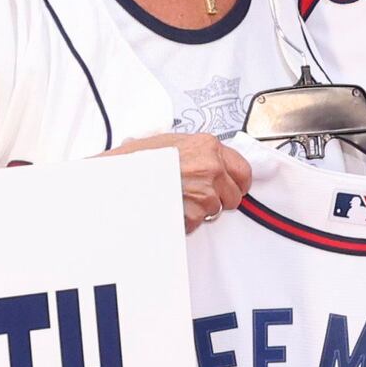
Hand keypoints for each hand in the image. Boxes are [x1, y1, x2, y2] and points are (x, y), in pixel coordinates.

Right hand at [120, 129, 256, 228]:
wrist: (122, 174)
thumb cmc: (140, 158)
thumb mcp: (173, 143)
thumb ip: (198, 152)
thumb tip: (211, 161)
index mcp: (209, 147)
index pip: (243, 170)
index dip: (239, 183)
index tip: (236, 187)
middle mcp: (211, 168)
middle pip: (233, 195)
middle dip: (220, 199)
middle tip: (201, 196)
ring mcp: (204, 191)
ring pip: (214, 211)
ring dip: (199, 209)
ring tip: (178, 197)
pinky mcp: (193, 211)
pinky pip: (196, 223)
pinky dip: (185, 220)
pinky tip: (171, 206)